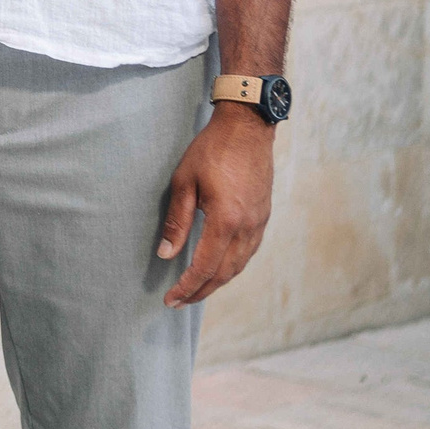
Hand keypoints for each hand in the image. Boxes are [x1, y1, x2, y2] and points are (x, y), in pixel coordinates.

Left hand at [155, 104, 273, 307]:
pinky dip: (232, 266)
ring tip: (197, 289)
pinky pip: (248, 251)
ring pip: (239, 265)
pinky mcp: (263, 216)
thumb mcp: (185, 181)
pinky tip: (220, 266)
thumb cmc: (212, 149)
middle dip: (201, 291)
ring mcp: (259, 223)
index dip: (187, 287)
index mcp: (226, 220)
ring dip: (217, 282)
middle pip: (224, 273)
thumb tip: (166, 254)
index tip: (170, 299)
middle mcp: (247, 227)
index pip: (205, 267)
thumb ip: (177, 220)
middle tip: (180, 301)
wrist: (248, 127)